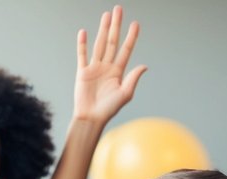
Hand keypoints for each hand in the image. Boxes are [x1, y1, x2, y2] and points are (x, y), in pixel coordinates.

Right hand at [73, 5, 146, 125]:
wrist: (91, 118)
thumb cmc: (109, 109)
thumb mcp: (125, 94)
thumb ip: (133, 78)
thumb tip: (144, 65)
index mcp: (118, 72)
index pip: (126, 50)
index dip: (131, 37)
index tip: (136, 24)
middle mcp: (107, 67)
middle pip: (112, 42)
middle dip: (116, 26)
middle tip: (118, 10)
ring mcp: (94, 68)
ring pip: (99, 44)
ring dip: (102, 29)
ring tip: (106, 15)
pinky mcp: (82, 72)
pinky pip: (82, 55)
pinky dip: (82, 44)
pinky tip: (84, 32)